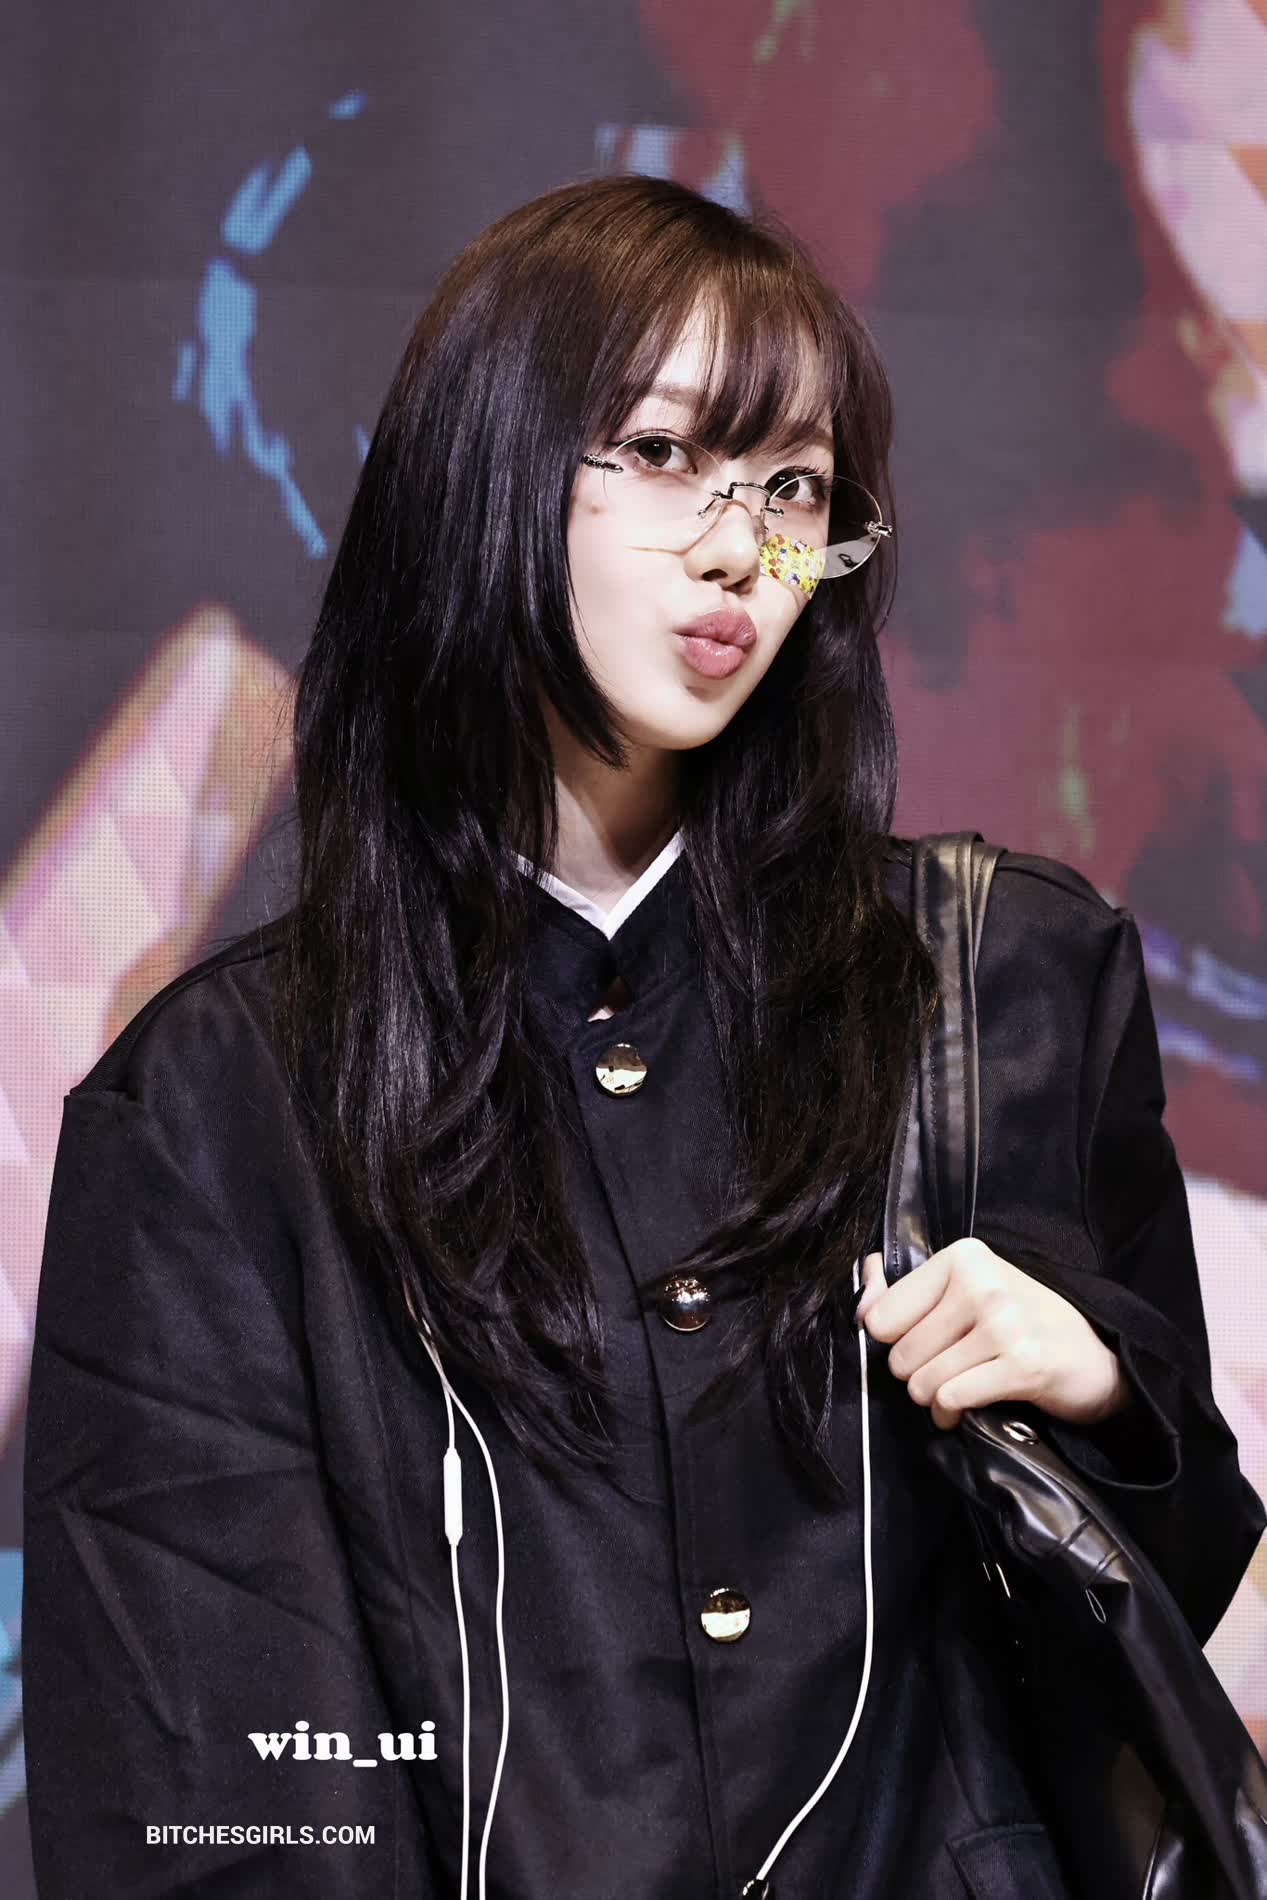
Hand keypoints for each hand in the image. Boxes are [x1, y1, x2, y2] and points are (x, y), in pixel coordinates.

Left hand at [855, 1238, 1132, 1431]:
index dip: (894, 1342)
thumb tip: (861, 1300)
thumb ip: (907, 1294)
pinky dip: (950, 1413)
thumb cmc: (1024, 1323)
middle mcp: (981, 1283)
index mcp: (963, 1258)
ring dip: (932, 1398)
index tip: (920, 1345)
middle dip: (915, 1374)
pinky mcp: (1021, 1364)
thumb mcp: (968, 1292)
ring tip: (953, 1392)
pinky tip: (964, 1410)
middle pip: (900, 1353)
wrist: (1098, 1358)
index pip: (882, 1315)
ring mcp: (1003, 1323)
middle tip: (943, 1372)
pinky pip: (952, 1398)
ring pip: (922, 1381)